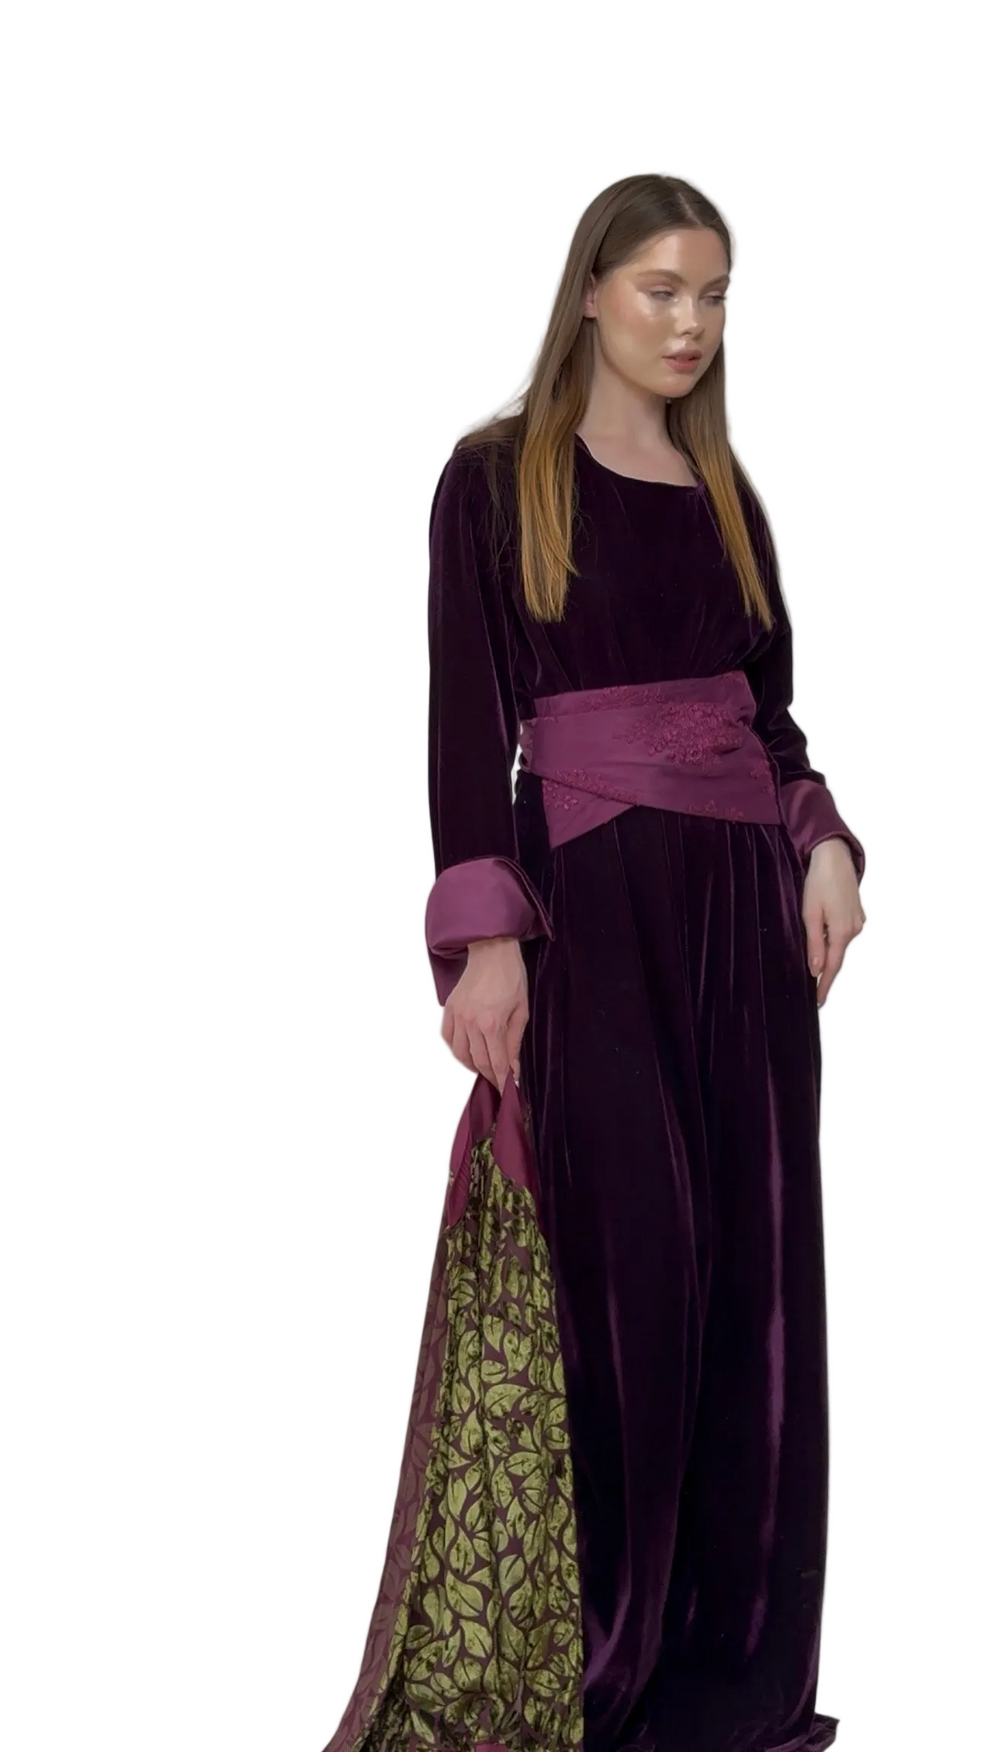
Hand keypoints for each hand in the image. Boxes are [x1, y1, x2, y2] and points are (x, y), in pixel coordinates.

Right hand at [441, 936, 528, 1091]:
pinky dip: (456, 1049)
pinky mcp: (449, 1009)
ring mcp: (458, 1016)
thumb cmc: (511, 977)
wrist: (492, 952)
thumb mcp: (521, 1011)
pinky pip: (448, 1038)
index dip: (503, 1079)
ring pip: (460, 1054)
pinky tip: (466, 1051)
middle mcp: (471, 1022)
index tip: (508, 1088)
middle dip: (489, 1075)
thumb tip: (512, 1066)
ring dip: (472, 1065)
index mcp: (492, 1023)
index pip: (496, 1062)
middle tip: (498, 1080)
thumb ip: (514, 1042)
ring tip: (483, 1068)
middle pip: (478, 1061)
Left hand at [802, 837, 865, 1006]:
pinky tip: (822, 938)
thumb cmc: (819, 882)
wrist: (834, 856)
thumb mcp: (810, 913)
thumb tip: (816, 969)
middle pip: (836, 957)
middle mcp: (853, 929)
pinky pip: (843, 933)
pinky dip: (832, 939)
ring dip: (828, 953)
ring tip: (814, 965)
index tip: (819, 1002)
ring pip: (839, 944)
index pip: (832, 966)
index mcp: (841, 931)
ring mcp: (858, 921)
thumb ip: (813, 943)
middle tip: (814, 990)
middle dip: (825, 972)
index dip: (825, 985)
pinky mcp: (857, 914)